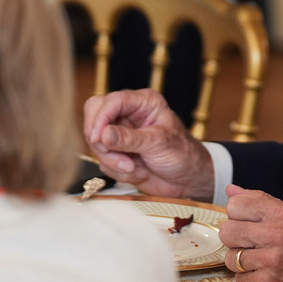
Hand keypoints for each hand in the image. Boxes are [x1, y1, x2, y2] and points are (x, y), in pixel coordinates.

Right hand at [83, 88, 214, 200]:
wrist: (187, 180)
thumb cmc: (182, 154)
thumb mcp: (158, 143)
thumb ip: (130, 139)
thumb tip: (103, 134)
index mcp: (143, 102)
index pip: (112, 101)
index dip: (101, 118)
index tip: (97, 138)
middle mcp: (129, 114)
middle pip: (95, 117)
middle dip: (103, 143)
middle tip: (120, 158)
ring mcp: (120, 134)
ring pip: (96, 143)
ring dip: (113, 161)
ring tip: (135, 167)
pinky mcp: (117, 152)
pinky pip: (102, 161)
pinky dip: (117, 171)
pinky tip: (137, 171)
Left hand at [219, 185, 282, 281]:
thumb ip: (259, 200)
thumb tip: (230, 191)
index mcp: (280, 213)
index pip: (235, 205)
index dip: (236, 214)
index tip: (244, 221)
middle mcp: (276, 235)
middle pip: (228, 232)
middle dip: (234, 238)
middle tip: (247, 242)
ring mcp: (271, 261)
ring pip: (231, 258)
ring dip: (240, 261)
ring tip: (255, 259)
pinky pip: (239, 279)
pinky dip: (247, 278)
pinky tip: (261, 273)